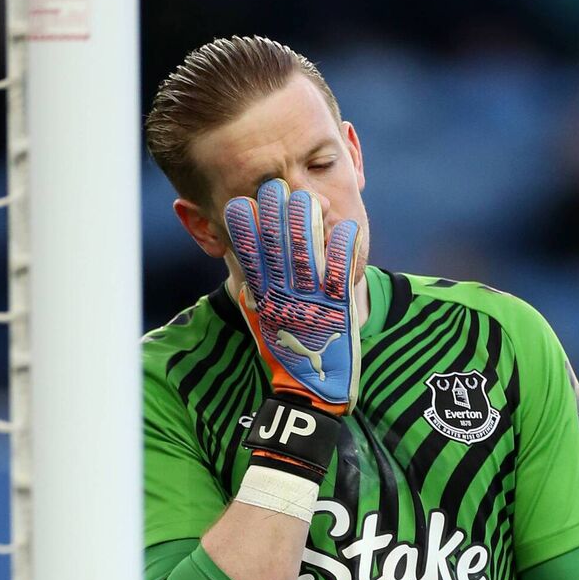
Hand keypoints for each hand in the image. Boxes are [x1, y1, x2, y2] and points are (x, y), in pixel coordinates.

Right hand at [224, 178, 361, 414]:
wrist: (310, 392)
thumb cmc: (286, 353)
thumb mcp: (261, 317)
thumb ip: (251, 286)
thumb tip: (232, 254)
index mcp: (264, 297)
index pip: (248, 257)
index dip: (245, 230)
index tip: (243, 203)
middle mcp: (284, 297)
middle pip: (276, 249)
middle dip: (275, 217)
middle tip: (275, 187)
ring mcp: (311, 303)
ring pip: (306, 257)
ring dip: (306, 226)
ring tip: (307, 200)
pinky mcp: (338, 311)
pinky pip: (342, 275)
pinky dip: (344, 251)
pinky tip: (346, 228)